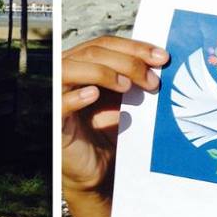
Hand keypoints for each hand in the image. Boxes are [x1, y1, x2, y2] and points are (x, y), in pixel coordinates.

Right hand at [63, 33, 166, 195]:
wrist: (96, 172)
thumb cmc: (109, 135)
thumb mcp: (124, 103)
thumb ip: (133, 82)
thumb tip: (160, 63)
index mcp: (83, 64)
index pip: (106, 44)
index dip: (134, 47)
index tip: (162, 57)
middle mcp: (67, 73)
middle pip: (93, 52)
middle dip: (127, 62)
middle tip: (153, 81)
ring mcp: (56, 94)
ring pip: (72, 68)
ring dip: (102, 72)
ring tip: (127, 86)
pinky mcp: (54, 120)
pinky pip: (60, 102)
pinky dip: (76, 96)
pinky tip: (93, 95)